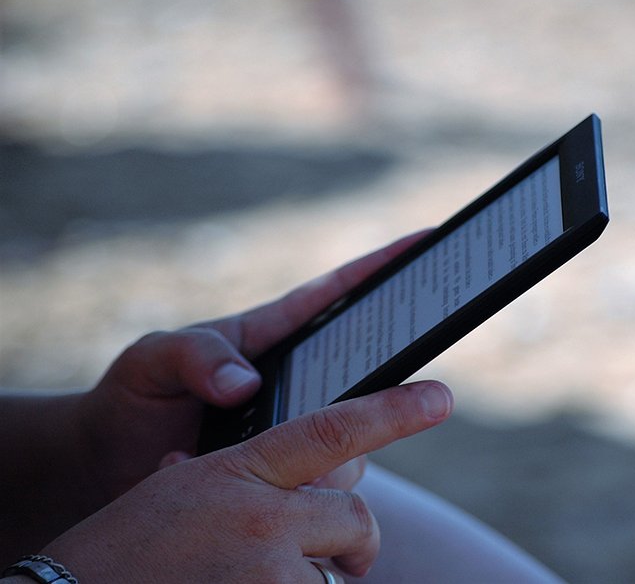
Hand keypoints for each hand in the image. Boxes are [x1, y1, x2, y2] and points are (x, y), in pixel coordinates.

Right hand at [42, 379, 453, 582]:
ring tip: (260, 580)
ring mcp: (267, 573)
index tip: (439, 397)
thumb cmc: (123, 550)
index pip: (330, 431)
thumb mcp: (182, 492)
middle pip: (355, 516)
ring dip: (315, 581)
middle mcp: (260, 518)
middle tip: (334, 553)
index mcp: (238, 471)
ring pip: (338, 574)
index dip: (391, 412)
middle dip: (352, 539)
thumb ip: (246, 480)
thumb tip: (302, 482)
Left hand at [76, 231, 430, 505]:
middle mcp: (298, 382)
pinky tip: (268, 494)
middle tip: (425, 365)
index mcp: (272, 336)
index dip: (381, 266)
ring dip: (339, 449)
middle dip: (393, 369)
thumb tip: (247, 385)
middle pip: (365, 370)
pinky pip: (319, 483)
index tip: (425, 240)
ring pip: (353, 436)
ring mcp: (297, 428)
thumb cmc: (134, 398)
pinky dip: (303, 489)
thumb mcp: (153, 359)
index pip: (335, 294)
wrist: (109, 465)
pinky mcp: (289, 474)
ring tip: (274, 459)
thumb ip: (195, 356)